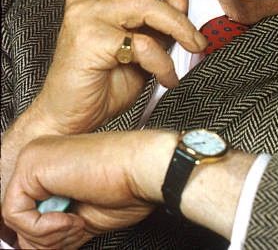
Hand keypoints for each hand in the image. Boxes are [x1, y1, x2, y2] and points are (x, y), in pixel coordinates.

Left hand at [2, 131, 176, 249]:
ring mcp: (34, 158)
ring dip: (48, 234)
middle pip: (17, 219)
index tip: (67, 238)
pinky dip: (42, 227)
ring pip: (14, 219)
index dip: (43, 236)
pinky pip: (14, 213)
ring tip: (77, 221)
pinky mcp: (32, 164)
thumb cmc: (125, 188)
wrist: (142, 169)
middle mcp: (38, 158)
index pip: (24, 213)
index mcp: (49, 167)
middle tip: (75, 229)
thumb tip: (27, 247)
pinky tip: (71, 216)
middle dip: (46, 238)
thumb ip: (48, 230)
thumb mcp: (76, 221)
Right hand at [31, 0, 214, 133]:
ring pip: (147, 4)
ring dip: (179, 26)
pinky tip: (168, 77)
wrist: (68, 121)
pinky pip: (142, 43)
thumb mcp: (141, 48)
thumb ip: (158, 22)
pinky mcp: (89, 39)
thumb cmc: (103, 82)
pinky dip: (162, 60)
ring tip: (196, 46)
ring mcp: (86, 16)